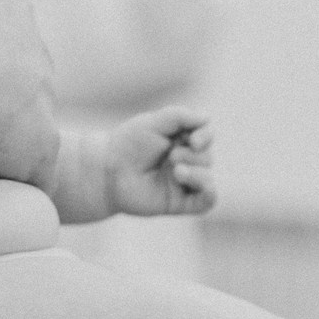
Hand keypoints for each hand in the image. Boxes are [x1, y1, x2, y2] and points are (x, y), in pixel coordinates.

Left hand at [101, 107, 215, 216]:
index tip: (193, 140)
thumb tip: (208, 118)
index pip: (206, 137)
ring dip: (197, 173)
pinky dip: (210, 193)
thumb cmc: (127, 145)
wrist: (108, 172)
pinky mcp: (180, 203)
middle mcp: (184, 162)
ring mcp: (183, 183)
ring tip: (176, 171)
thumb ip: (181, 116)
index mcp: (180, 141)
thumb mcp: (154, 122)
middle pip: (207, 157)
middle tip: (170, 157)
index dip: (205, 137)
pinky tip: (203, 187)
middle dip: (192, 155)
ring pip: (208, 179)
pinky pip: (207, 201)